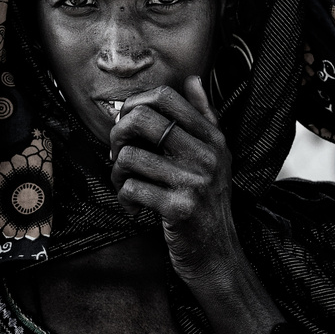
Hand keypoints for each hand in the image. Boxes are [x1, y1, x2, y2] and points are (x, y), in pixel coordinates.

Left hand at [110, 76, 242, 283]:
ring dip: (116, 173)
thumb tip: (193, 79)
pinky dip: (123, 198)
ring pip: (130, 157)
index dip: (135, 103)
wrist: (217, 254)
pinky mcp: (179, 208)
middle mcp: (206, 156)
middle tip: (118, 153)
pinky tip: (133, 206)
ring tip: (124, 183)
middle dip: (118, 134)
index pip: (167, 97)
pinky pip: (131, 188)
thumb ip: (204, 117)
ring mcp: (194, 182)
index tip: (127, 122)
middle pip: (143, 118)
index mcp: (213, 139)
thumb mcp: (216, 157)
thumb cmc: (208, 203)